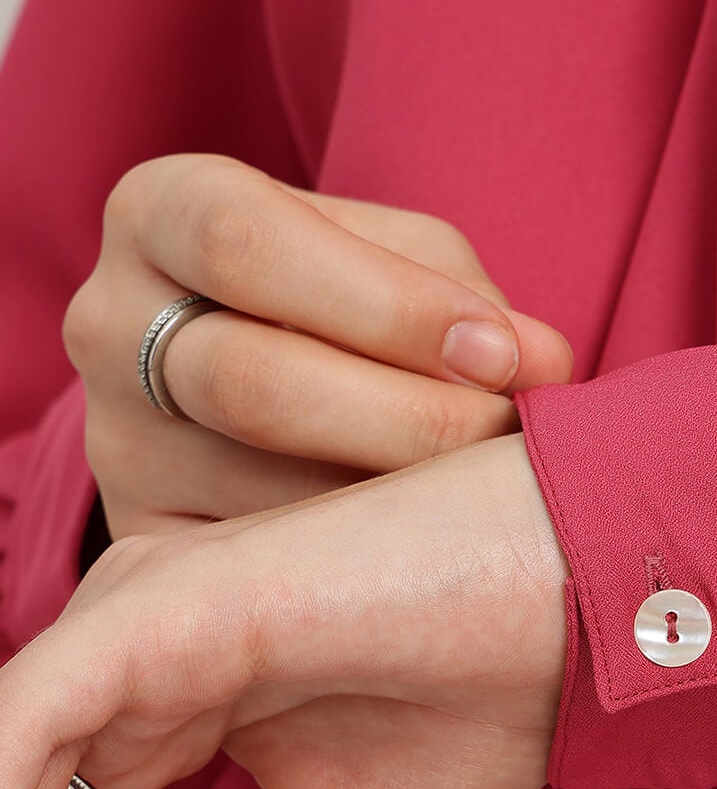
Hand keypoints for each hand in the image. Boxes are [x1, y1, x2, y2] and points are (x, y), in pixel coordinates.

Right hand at [63, 154, 573, 538]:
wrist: (262, 385)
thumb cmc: (351, 297)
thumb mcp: (396, 256)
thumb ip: (463, 294)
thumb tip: (537, 364)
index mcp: (160, 210)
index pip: (243, 241)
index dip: (387, 302)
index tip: (499, 354)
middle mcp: (108, 324)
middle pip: (250, 382)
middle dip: (412, 419)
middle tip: (515, 436)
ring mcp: (114, 444)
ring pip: (260, 494)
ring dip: (403, 506)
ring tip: (493, 495)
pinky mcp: (144, 547)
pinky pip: (257, 578)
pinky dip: (364, 570)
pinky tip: (434, 552)